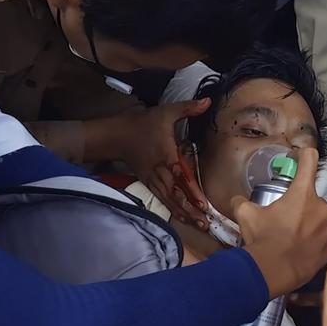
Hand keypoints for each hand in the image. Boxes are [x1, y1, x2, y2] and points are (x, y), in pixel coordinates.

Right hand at [87, 99, 210, 226]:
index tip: (202, 202)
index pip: (180, 175)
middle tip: (205, 222)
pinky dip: (174, 210)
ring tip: (200, 225)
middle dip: (190, 209)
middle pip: (176, 194)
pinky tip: (185, 220)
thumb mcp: (166, 112)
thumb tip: (208, 100)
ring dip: (185, 214)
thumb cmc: (143, 124)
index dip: (190, 189)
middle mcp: (160, 171)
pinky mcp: (148, 184)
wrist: (117, 135)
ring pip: (170, 200)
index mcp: (166, 155)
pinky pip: (163, 200)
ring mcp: (153, 179)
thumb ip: (188, 108)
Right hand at [233, 148, 326, 298]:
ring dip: (307, 224)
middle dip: (300, 205)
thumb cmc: (263, 240)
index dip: (304, 155)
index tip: (301, 157)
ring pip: (318, 221)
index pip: (310, 161)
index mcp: (303, 194)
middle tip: (284, 216)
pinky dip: (311, 244)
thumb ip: (242, 202)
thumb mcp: (246, 215)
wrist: (272, 272)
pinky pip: (321, 242)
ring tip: (289, 236)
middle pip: (312, 198)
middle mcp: (321, 209)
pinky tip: (296, 250)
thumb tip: (237, 200)